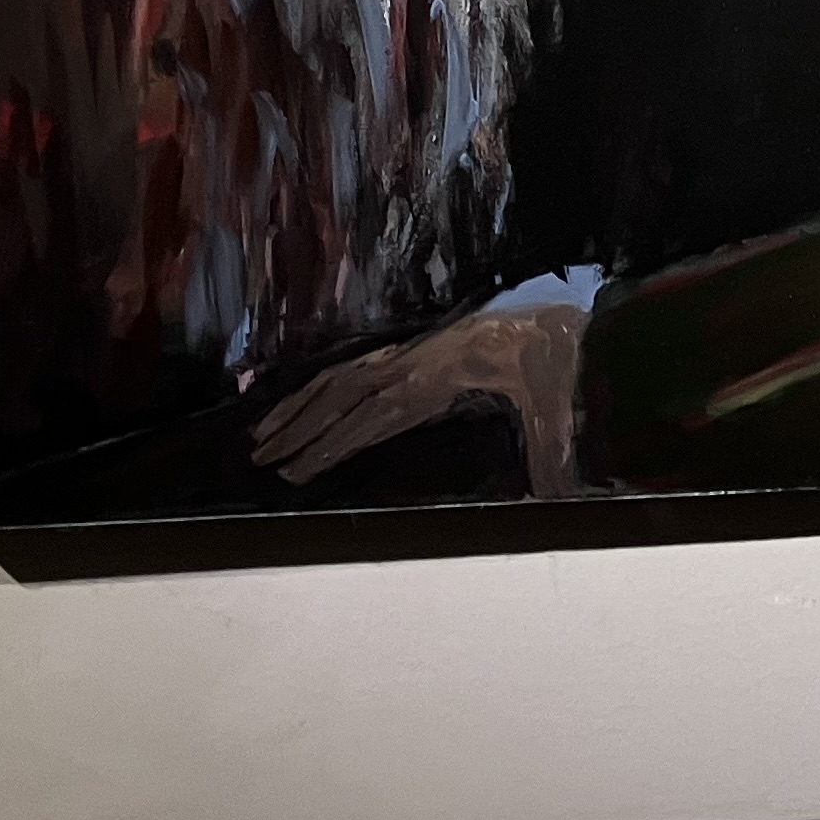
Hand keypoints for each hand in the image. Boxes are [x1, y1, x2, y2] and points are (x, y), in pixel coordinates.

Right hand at [245, 297, 585, 495]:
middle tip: (260, 460)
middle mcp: (412, 363)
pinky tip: (300, 405)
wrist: (555, 324)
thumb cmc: (548, 366)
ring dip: (298, 407)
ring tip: (261, 436)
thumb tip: (560, 496)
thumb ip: (551, 452)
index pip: (372, 416)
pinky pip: (353, 368)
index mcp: (439, 379)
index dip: (331, 444)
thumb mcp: (554, 408)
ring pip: (339, 378)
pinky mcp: (410, 352)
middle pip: (342, 396)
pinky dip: (319, 386)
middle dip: (299, 429)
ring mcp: (408, 353)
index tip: (294, 473)